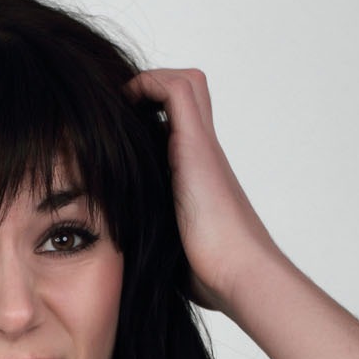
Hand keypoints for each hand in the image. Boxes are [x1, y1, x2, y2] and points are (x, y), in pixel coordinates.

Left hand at [126, 69, 280, 311]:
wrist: (239, 274)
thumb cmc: (210, 275)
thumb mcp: (169, 248)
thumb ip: (152, 237)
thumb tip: (122, 254)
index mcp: (198, 178)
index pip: (179, 128)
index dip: (151, 118)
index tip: (120, 133)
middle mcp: (204, 156)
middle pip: (189, 95)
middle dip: (152, 91)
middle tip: (121, 112)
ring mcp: (204, 147)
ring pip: (186, 83)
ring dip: (151, 83)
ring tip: (121, 104)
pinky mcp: (197, 145)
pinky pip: (175, 90)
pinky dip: (148, 85)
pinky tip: (125, 104)